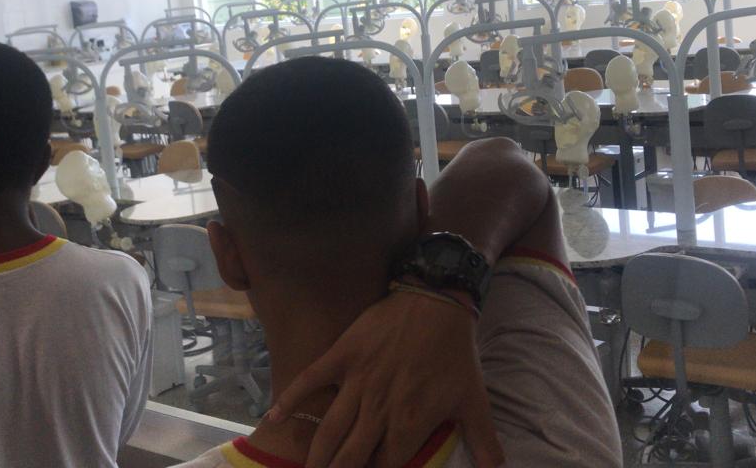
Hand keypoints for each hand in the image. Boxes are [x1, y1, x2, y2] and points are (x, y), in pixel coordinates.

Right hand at [266, 290, 503, 467]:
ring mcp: (357, 382)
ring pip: (330, 431)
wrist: (437, 302)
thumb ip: (484, 440)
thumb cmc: (455, 353)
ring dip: (316, 457)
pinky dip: (289, 400)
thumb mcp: (474, 400)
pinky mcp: (342, 356)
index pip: (385, 467)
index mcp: (410, 423)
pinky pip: (310, 380)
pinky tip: (271, 419)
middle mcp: (379, 409)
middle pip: (351, 457)